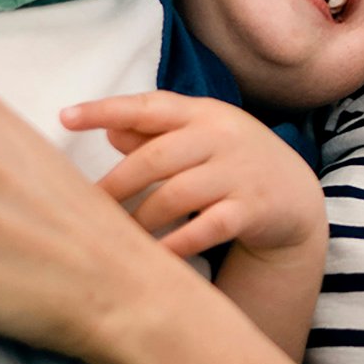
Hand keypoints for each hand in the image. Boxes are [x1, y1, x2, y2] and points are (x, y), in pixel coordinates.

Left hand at [72, 92, 325, 261]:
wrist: (297, 197)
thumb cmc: (233, 163)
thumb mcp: (202, 139)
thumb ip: (157, 133)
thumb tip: (109, 128)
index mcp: (205, 114)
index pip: (151, 105)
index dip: (107, 109)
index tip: (66, 117)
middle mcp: (224, 137)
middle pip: (156, 157)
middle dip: (116, 184)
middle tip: (85, 207)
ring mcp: (240, 173)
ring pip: (176, 195)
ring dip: (140, 219)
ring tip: (117, 237)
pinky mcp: (253, 209)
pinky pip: (206, 228)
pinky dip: (176, 244)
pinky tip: (154, 257)